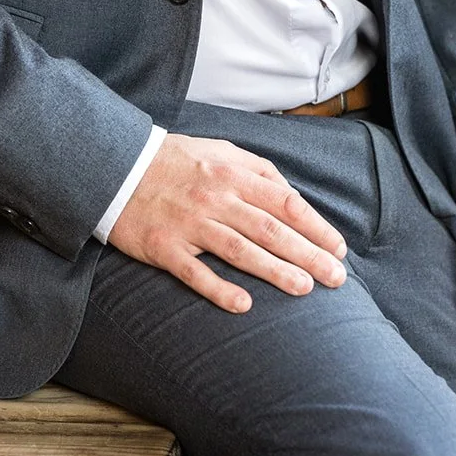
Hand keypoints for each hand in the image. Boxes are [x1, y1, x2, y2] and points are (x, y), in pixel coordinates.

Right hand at [108, 132, 349, 312]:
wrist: (117, 165)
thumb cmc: (175, 160)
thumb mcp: (219, 150)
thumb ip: (256, 169)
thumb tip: (289, 193)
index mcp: (231, 174)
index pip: (284, 201)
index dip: (315, 226)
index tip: (338, 247)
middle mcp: (215, 198)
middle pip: (269, 229)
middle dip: (308, 254)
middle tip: (336, 278)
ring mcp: (189, 224)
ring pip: (240, 250)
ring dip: (274, 271)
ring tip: (304, 289)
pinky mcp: (164, 247)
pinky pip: (195, 272)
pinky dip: (219, 289)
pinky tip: (243, 305)